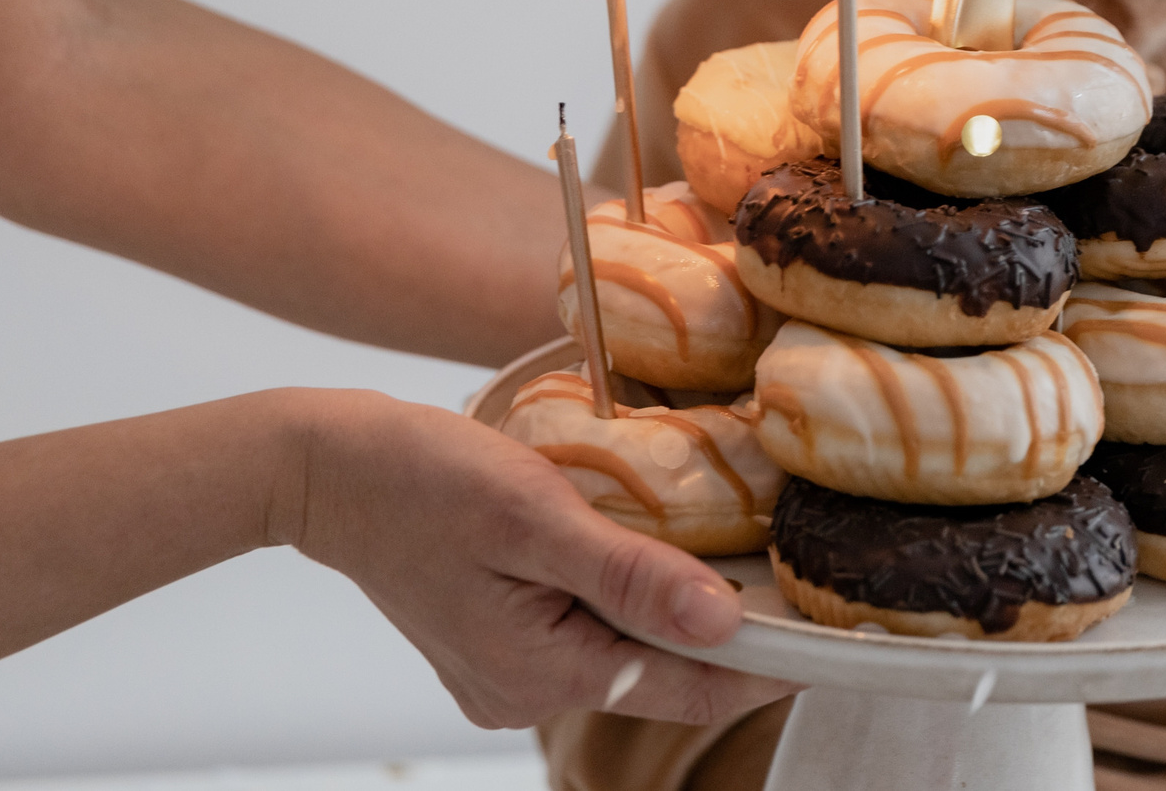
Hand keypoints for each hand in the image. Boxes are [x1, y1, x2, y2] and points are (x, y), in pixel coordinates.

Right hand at [275, 390, 796, 728]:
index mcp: (544, 677)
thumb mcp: (537, 515)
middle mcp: (527, 697)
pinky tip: (649, 549)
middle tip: (799, 573)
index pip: (692, 690)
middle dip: (728, 630)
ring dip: (674, 608)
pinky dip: (625, 598)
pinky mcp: (496, 646)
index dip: (771, 662)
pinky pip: (586, 633)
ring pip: (626, 652)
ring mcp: (507, 677)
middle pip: (663, 674)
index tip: (840, 637)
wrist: (325, 468)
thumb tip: (725, 623)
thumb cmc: (422, 478)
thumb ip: (633, 575)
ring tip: (739, 552)